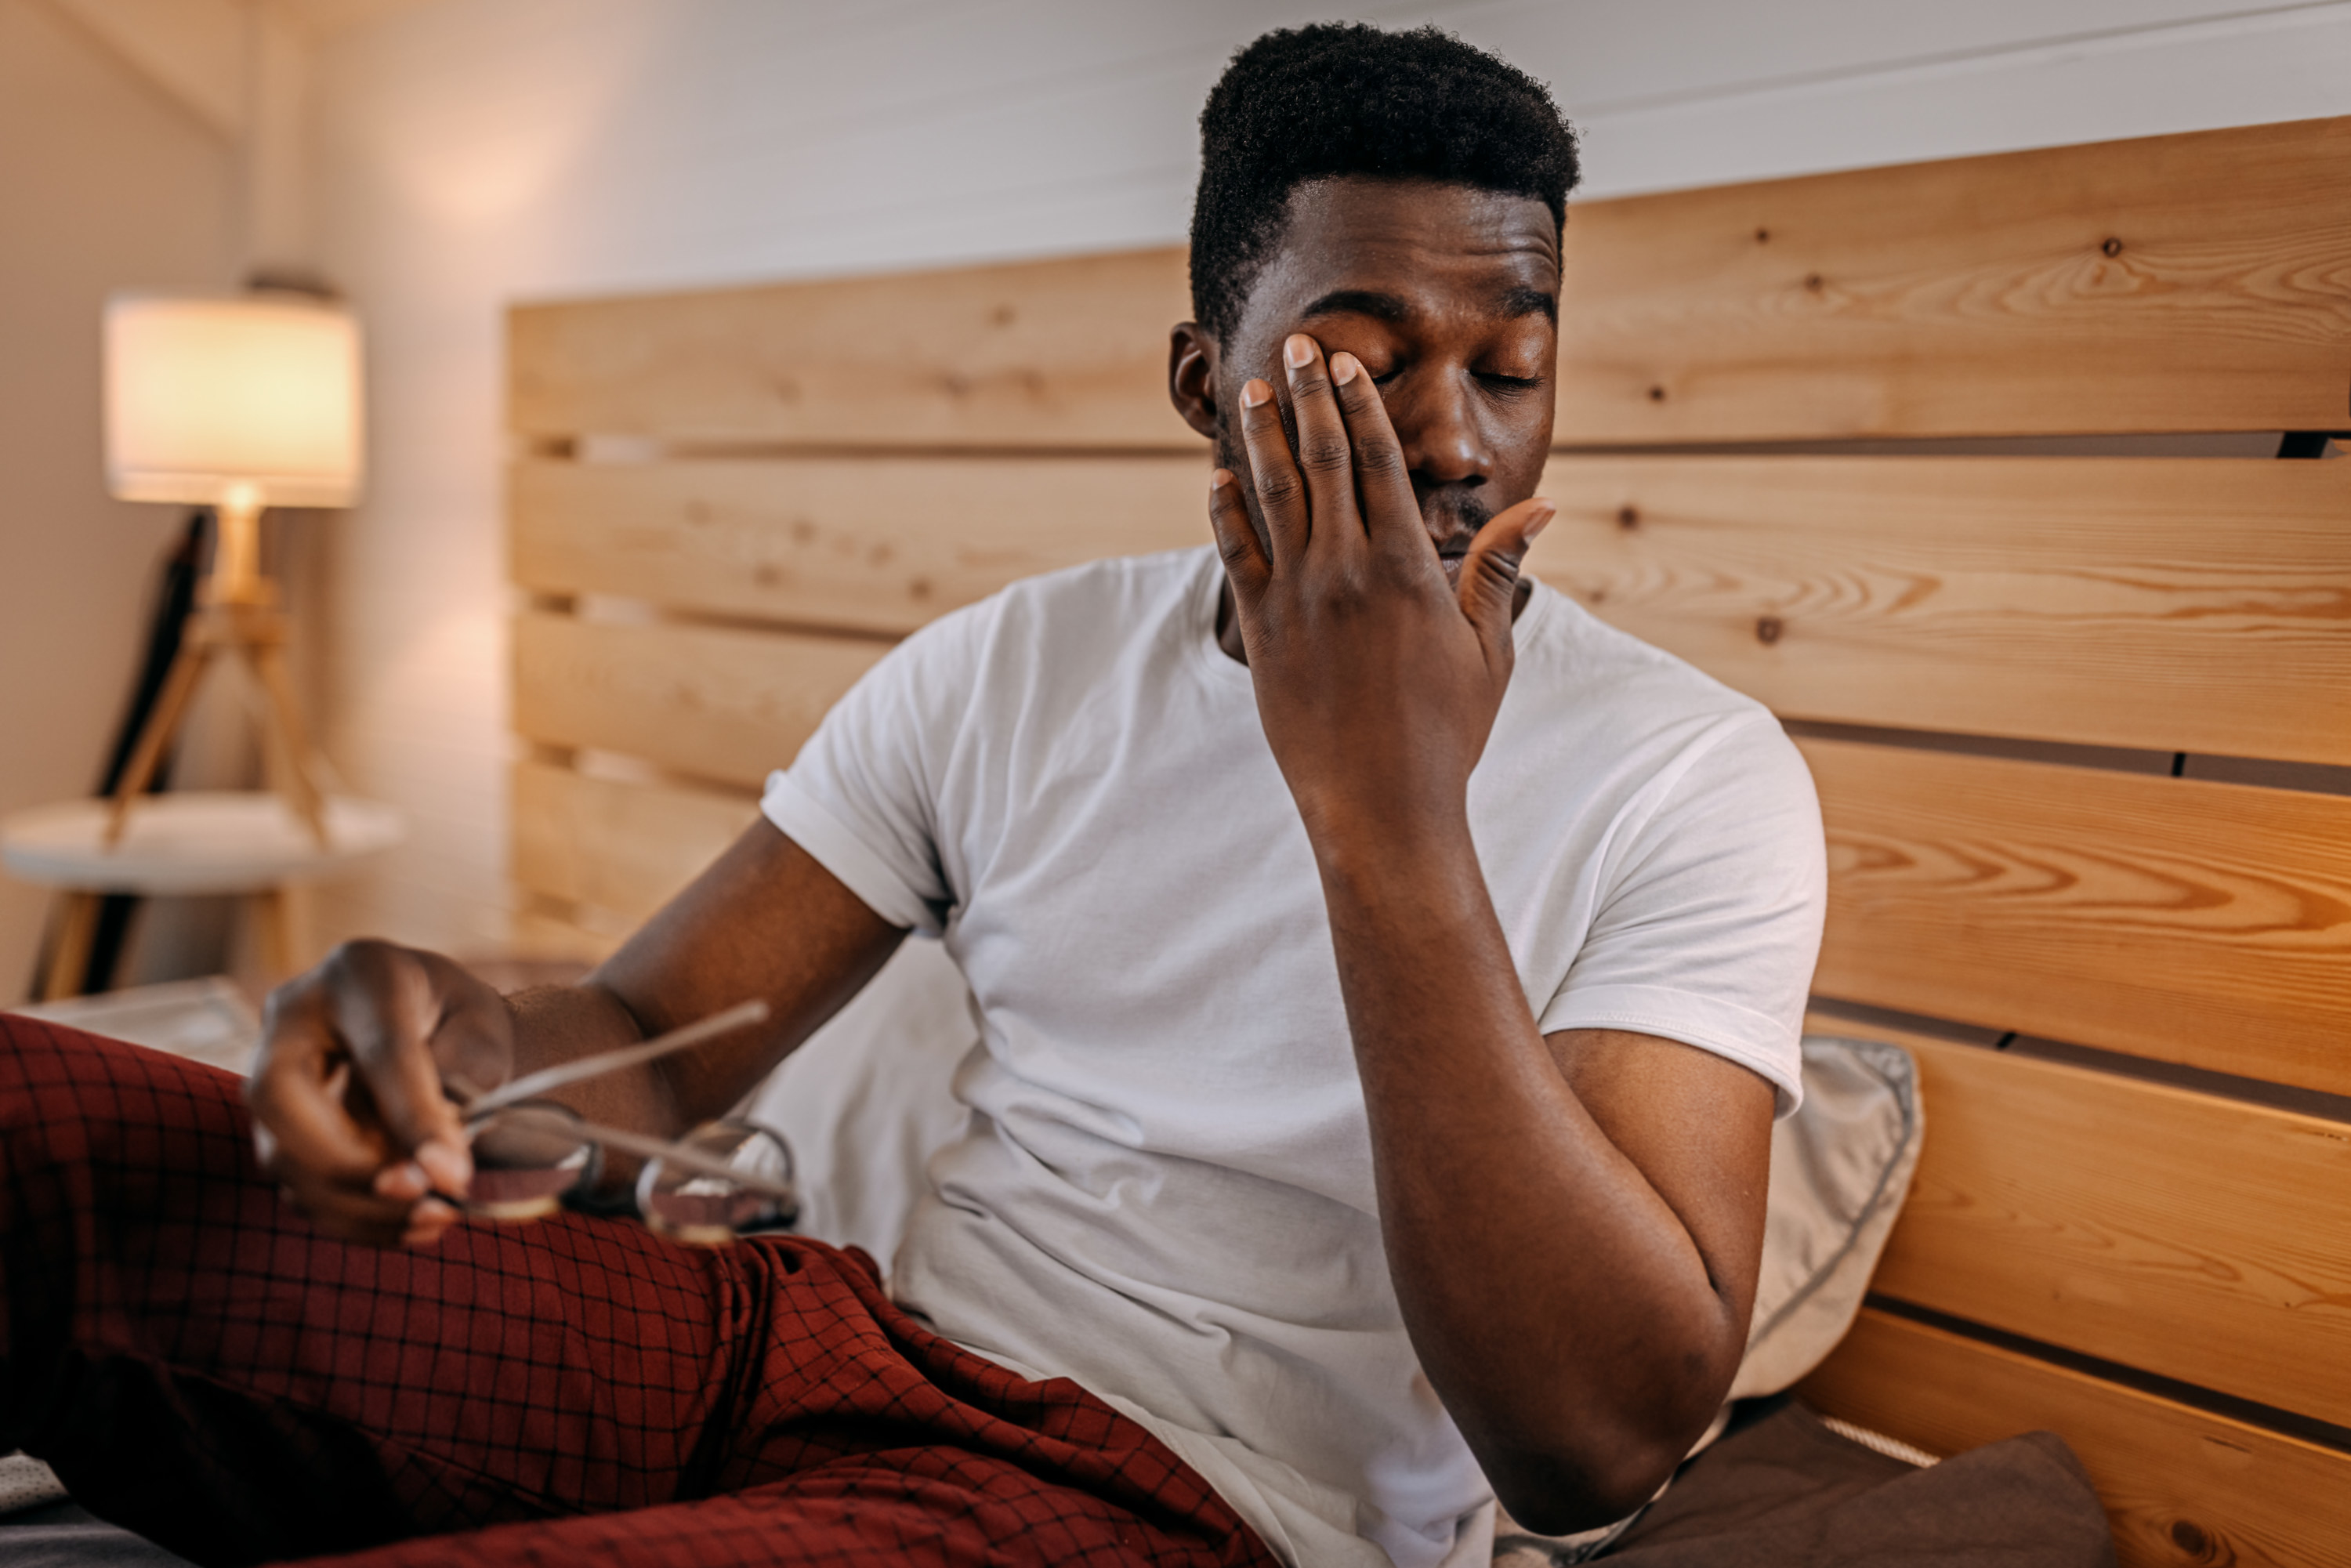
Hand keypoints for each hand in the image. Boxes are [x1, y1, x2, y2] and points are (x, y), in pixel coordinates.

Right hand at [247, 940, 511, 1245]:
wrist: (429, 1019)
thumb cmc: (457, 1018)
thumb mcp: (479, 1028)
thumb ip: (461, 1078)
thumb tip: (434, 1160)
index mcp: (360, 974)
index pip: (379, 1051)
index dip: (413, 1118)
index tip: (452, 1174)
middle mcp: (294, 1017)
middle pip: (280, 1097)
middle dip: (348, 1163)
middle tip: (421, 1194)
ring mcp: (270, 1071)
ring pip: (280, 1154)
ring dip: (353, 1204)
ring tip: (432, 1217)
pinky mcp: (274, 1125)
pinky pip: (295, 1183)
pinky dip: (351, 1217)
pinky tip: (410, 1224)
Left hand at [1207, 332, 1553, 847]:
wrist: (1380, 805)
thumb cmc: (1447, 732)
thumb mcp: (1489, 648)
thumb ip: (1500, 568)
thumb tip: (1541, 505)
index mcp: (1406, 567)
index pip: (1379, 462)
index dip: (1358, 405)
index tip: (1344, 363)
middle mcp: (1345, 570)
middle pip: (1321, 461)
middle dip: (1307, 397)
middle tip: (1296, 346)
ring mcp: (1296, 598)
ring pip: (1271, 496)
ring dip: (1262, 437)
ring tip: (1254, 389)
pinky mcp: (1262, 631)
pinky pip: (1237, 554)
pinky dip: (1226, 510)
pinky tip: (1220, 475)